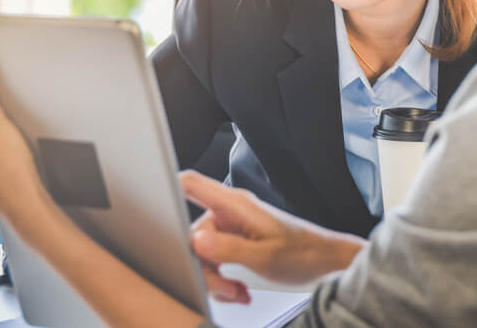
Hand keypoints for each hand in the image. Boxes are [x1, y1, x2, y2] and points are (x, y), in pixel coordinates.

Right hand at [180, 171, 364, 300]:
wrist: (324, 263)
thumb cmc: (304, 253)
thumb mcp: (264, 256)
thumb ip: (228, 248)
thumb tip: (196, 241)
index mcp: (235, 205)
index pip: (191, 184)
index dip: (166, 190)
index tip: (152, 213)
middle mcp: (230, 213)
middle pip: (192, 234)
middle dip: (203, 266)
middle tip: (225, 287)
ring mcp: (232, 229)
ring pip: (202, 254)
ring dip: (215, 279)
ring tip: (238, 292)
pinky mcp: (235, 244)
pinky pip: (214, 261)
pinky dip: (223, 281)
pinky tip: (240, 290)